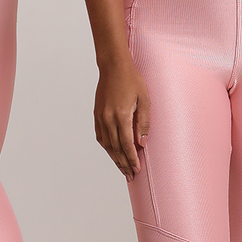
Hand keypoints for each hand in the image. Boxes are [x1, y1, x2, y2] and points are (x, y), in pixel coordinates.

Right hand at [94, 60, 150, 177]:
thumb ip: (143, 122)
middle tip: (130, 175)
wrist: (113, 66)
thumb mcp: (144, 100)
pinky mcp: (97, 115)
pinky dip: (106, 147)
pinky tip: (112, 153)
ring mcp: (100, 117)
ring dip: (114, 158)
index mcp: (121, 115)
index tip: (137, 169)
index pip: (126, 144)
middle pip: (116, 148)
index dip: (132, 159)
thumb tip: (142, 143)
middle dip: (124, 163)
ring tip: (122, 168)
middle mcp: (108, 119)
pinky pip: (100, 136)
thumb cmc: (132, 80)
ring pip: (107, 144)